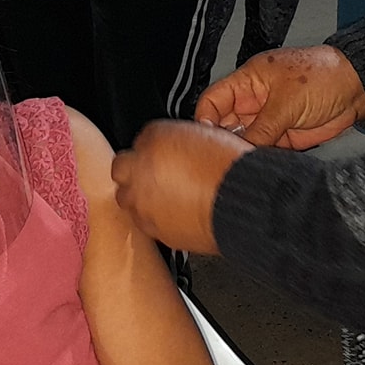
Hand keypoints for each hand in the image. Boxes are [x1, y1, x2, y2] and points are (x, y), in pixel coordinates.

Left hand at [109, 119, 252, 253]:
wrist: (243, 202)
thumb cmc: (232, 168)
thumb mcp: (206, 135)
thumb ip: (178, 141)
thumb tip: (172, 150)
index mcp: (155, 139)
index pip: (138, 141)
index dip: (151, 150)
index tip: (160, 156)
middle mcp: (142, 169)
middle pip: (121, 169)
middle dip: (134, 172)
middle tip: (154, 175)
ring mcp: (144, 202)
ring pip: (127, 198)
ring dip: (140, 196)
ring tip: (165, 197)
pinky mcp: (153, 228)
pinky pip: (145, 222)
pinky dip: (155, 218)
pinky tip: (176, 213)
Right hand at [193, 44, 364, 149]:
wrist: (358, 88)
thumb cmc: (324, 76)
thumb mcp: (286, 102)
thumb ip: (262, 128)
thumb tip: (241, 149)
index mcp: (248, 81)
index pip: (213, 100)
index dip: (205, 120)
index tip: (207, 140)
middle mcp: (255, 102)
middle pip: (225, 125)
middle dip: (224, 141)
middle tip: (226, 158)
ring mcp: (269, 120)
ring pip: (245, 141)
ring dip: (244, 153)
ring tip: (245, 165)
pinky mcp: (283, 137)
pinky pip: (264, 151)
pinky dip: (261, 160)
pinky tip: (260, 167)